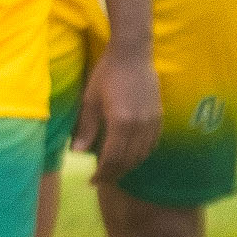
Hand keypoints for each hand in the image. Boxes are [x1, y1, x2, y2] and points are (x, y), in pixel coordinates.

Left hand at [79, 39, 162, 177]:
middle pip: (128, 161)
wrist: (132, 54)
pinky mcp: (159, 117)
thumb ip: (85, 128)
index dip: (102, 174)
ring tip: (114, 170)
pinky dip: (142, 154)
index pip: (112, 159)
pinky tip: (132, 156)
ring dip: (128, 166)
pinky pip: (152, 144)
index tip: (92, 181)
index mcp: (120, 123)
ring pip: (142, 155)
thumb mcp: (90, 100)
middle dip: (114, 174)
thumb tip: (77, 152)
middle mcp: (139, 126)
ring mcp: (152, 122)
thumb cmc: (107, 74)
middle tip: (101, 180)